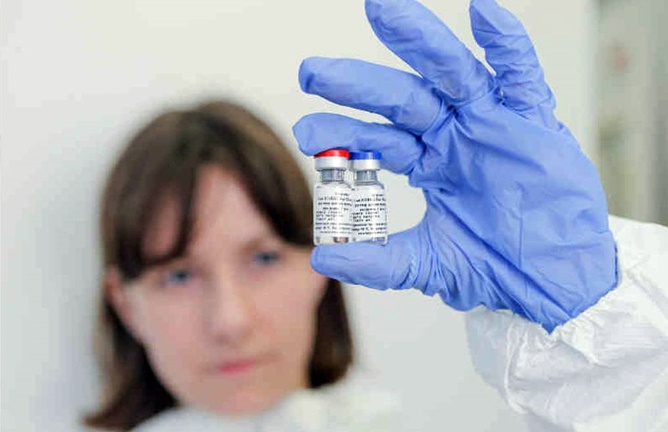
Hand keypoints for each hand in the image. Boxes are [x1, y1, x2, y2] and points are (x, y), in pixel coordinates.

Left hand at [293, 0, 616, 330]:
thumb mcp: (431, 265)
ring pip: (452, 73)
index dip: (341, 131)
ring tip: (382, 11)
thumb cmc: (498, 267)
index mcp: (427, 162)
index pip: (376, 138)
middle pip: (401, 97)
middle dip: (358, 82)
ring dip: (420, 41)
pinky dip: (507, 45)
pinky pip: (520, 76)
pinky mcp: (534, 122)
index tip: (305, 132)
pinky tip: (483, 13)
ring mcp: (492, 123)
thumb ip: (379, 262)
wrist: (555, 282)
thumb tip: (322, 258)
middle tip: (312, 72)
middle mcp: (453, 135)